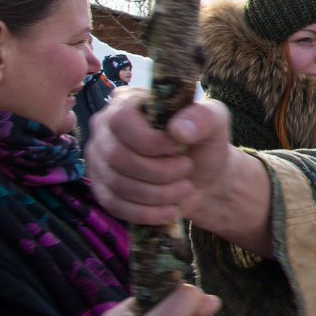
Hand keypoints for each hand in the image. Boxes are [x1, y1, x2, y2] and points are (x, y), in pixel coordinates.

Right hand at [86, 89, 233, 225]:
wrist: (204, 177)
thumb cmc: (204, 143)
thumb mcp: (215, 121)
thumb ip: (203, 116)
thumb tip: (178, 130)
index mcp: (127, 102)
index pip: (122, 121)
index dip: (152, 141)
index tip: (180, 148)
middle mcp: (105, 129)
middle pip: (118, 157)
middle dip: (161, 171)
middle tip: (186, 168)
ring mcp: (100, 161)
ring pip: (118, 184)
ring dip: (159, 193)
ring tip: (185, 187)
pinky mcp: (104, 190)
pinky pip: (115, 207)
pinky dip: (147, 213)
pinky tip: (170, 210)